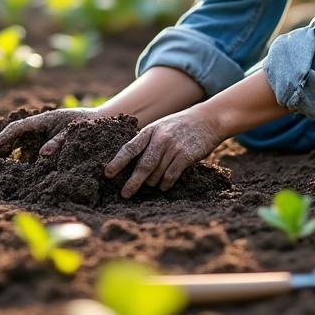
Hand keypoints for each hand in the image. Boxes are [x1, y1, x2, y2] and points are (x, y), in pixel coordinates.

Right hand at [0, 107, 100, 158]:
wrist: (100, 119)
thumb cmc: (88, 124)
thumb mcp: (73, 133)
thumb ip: (58, 142)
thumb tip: (42, 154)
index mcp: (44, 119)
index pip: (17, 128)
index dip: (3, 140)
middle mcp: (40, 123)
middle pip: (15, 133)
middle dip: (1, 145)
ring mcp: (43, 129)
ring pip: (20, 138)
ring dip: (9, 149)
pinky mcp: (47, 136)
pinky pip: (30, 144)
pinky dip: (20, 153)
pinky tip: (16, 164)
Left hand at [103, 106, 224, 198]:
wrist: (207, 120)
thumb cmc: (180, 126)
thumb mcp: (160, 127)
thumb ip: (147, 141)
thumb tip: (130, 163)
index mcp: (149, 131)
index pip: (129, 148)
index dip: (117, 162)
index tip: (107, 174)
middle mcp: (160, 138)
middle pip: (143, 166)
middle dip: (133, 182)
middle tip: (125, 194)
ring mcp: (173, 147)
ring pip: (157, 173)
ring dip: (153, 183)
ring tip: (153, 185)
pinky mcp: (186, 155)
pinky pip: (171, 176)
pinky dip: (166, 184)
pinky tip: (164, 186)